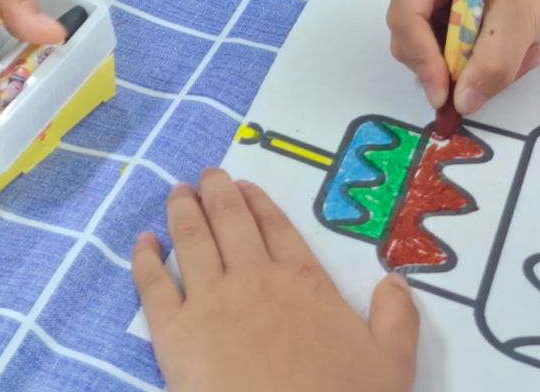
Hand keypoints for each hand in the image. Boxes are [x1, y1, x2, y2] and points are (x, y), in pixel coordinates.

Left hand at [134, 170, 417, 391]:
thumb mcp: (391, 365)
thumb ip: (397, 319)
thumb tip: (396, 280)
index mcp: (303, 283)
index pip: (278, 230)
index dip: (260, 204)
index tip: (246, 186)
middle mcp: (253, 279)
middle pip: (231, 223)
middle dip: (217, 193)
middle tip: (207, 175)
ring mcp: (210, 301)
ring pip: (191, 240)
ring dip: (183, 211)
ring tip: (177, 192)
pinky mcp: (174, 331)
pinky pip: (153, 285)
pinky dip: (145, 258)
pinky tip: (142, 242)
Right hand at [387, 0, 539, 115]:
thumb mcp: (522, 13)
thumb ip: (492, 60)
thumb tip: (462, 103)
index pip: (406, 17)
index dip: (423, 59)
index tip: (447, 97)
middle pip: (413, 38)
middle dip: (456, 64)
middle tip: (507, 70)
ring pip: (432, 54)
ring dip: (475, 67)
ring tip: (522, 55)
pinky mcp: (445, 16)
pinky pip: (448, 55)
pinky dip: (481, 64)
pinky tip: (516, 52)